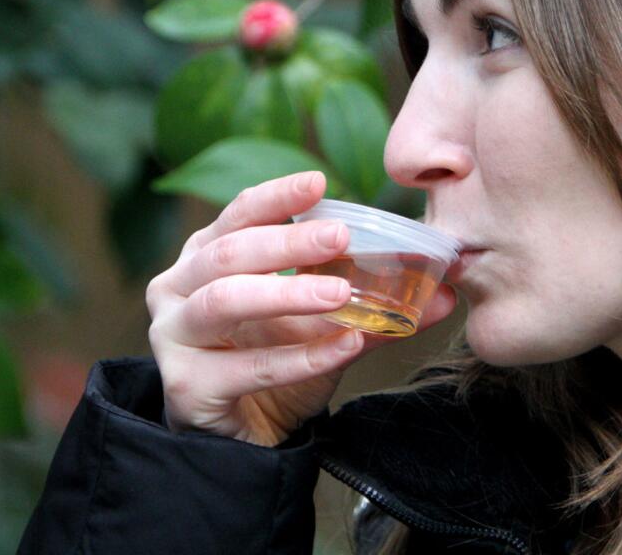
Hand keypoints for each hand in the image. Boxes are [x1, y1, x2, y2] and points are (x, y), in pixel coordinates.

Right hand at [145, 170, 458, 446]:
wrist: (244, 439)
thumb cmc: (274, 364)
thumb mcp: (323, 325)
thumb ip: (373, 303)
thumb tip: (446, 291)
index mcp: (205, 257)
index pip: (237, 213)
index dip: (277, 196)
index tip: (319, 182)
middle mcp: (177, 288)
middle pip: (229, 252)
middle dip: (287, 241)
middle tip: (341, 237)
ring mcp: (174, 337)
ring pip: (226, 300)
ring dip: (288, 292)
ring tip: (340, 294)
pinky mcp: (186, 386)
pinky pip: (248, 366)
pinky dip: (300, 357)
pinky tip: (343, 348)